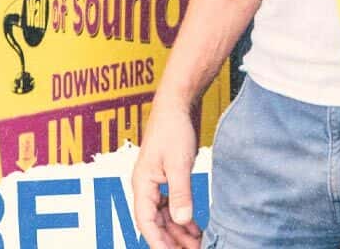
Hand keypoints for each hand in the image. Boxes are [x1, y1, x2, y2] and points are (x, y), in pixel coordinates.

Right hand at [129, 100, 202, 248]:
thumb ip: (180, 193)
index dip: (158, 241)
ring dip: (179, 232)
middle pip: (157, 223)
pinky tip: (195, 229)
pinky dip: (183, 218)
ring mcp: (157, 184)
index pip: (147, 222)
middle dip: (172, 240)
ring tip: (197, 244)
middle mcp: (146, 187)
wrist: (177, 105)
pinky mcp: (169, 178)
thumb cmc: (173, 129)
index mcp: (142, 185)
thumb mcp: (179, 163)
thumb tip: (181, 220)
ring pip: (165, 216)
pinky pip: (172, 205)